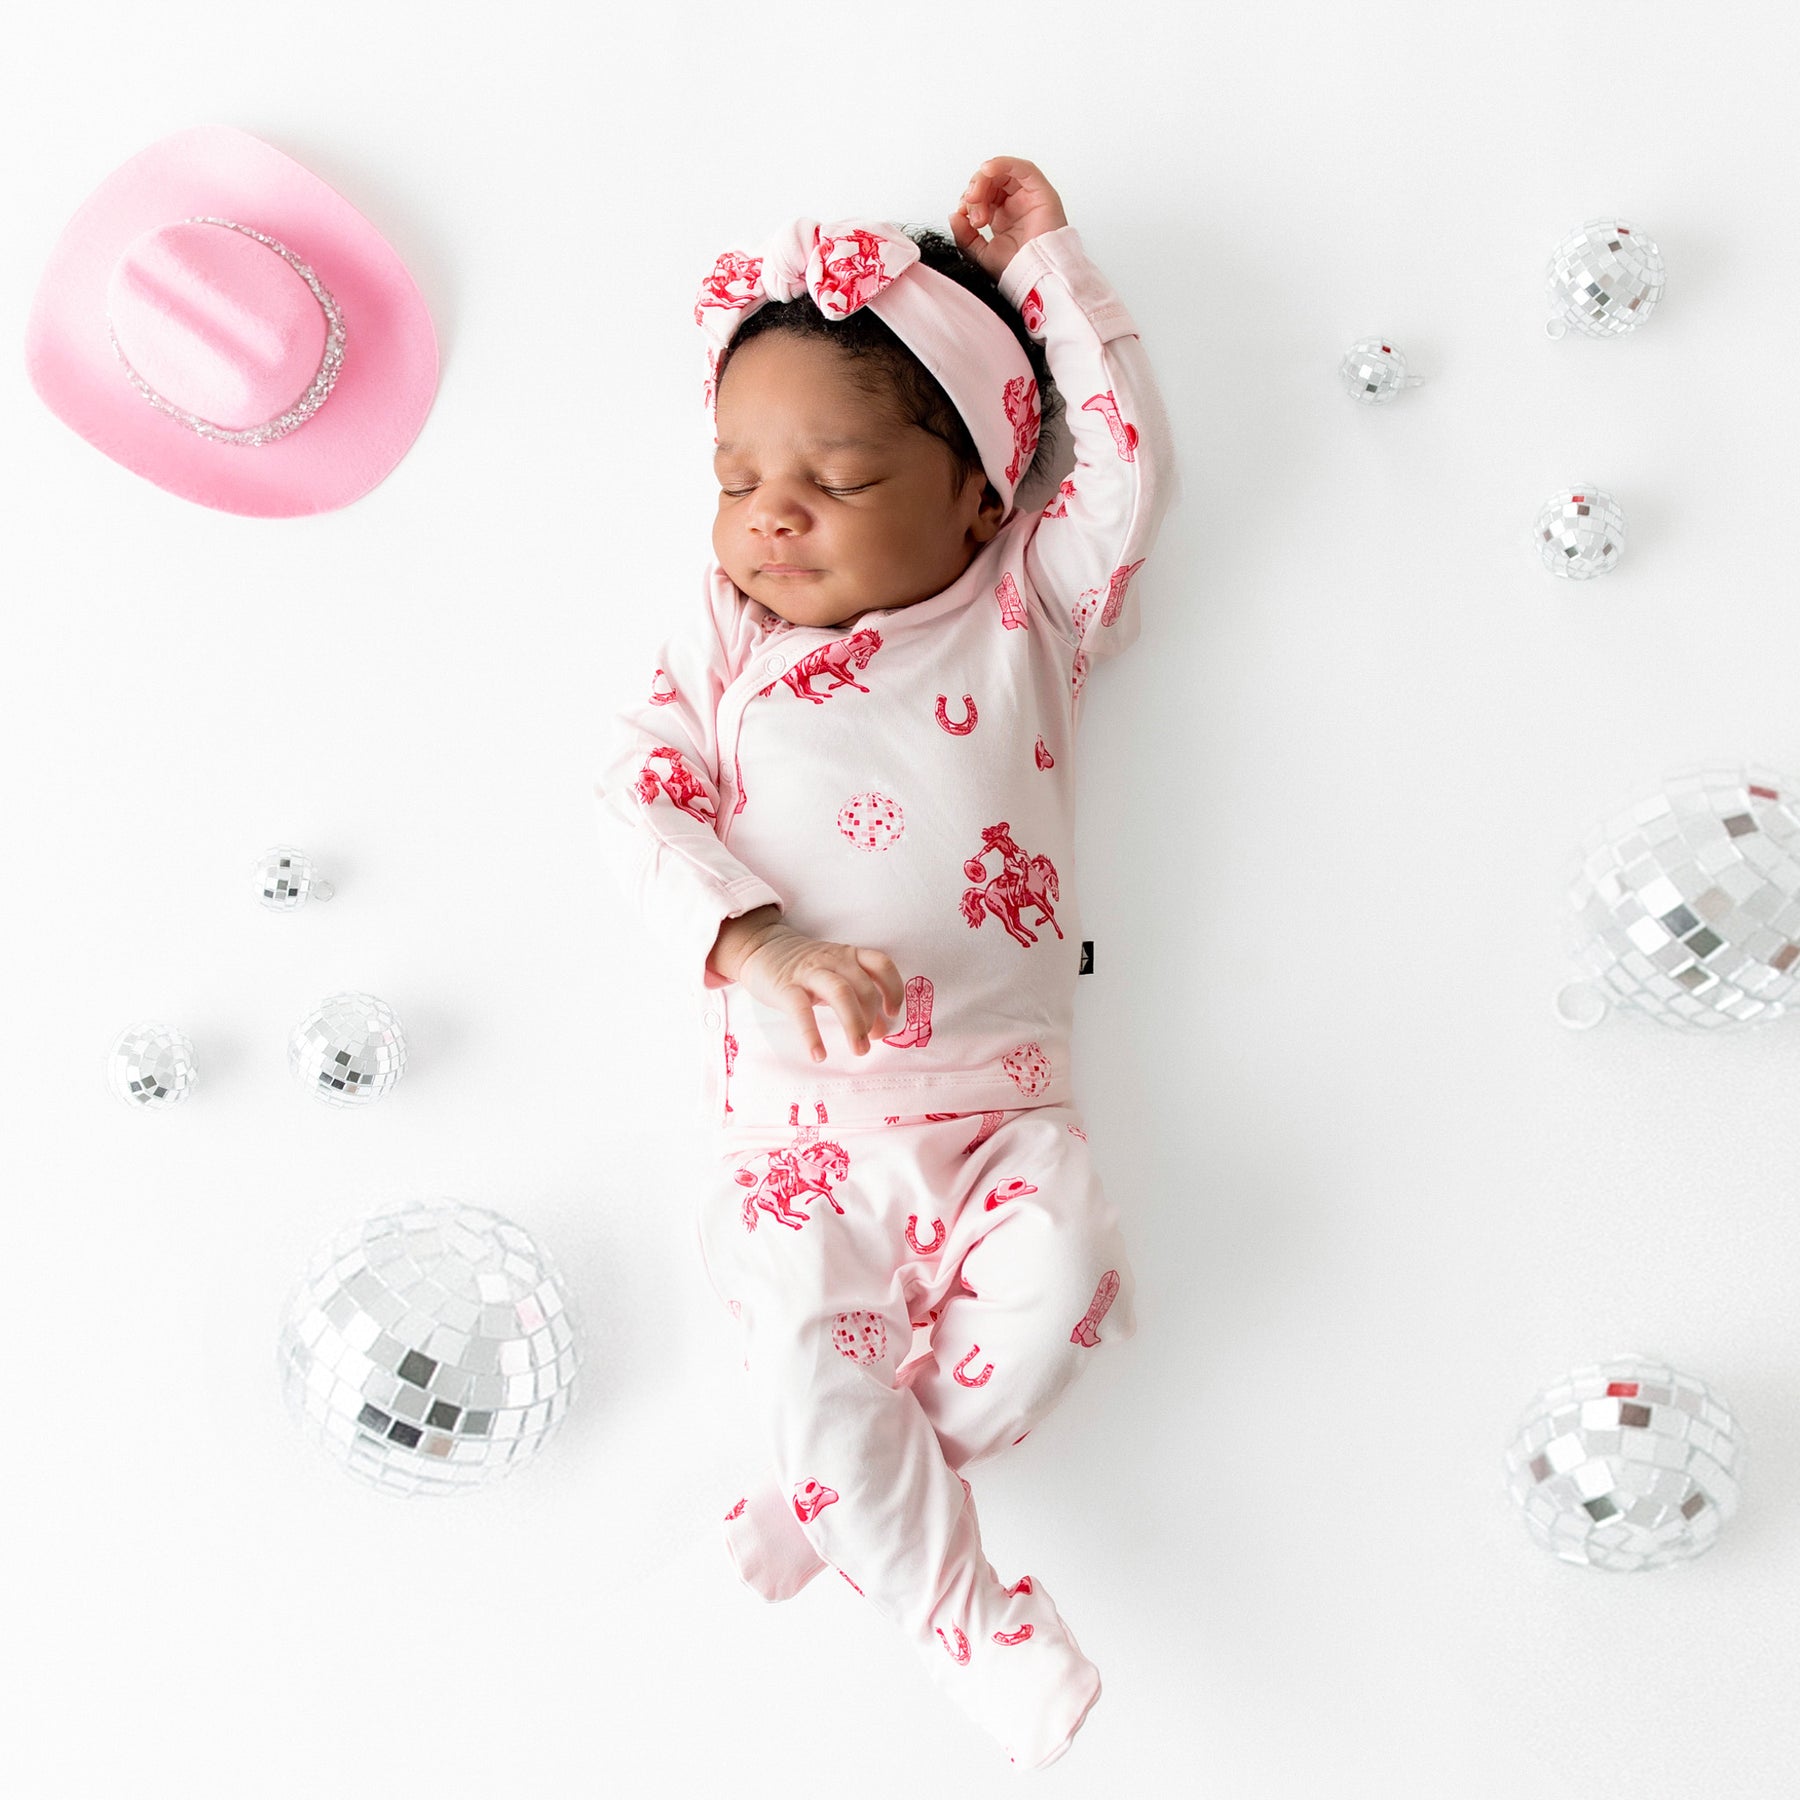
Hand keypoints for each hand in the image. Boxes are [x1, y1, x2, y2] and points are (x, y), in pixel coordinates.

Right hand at [736, 922, 906, 1062]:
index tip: (892, 1013)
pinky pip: (802, 1011)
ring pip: (841, 993)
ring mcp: (809, 972)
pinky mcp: (786, 988)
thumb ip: (860, 1000)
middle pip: (863, 986)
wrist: (762, 948)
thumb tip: (882, 1032)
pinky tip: (819, 1055)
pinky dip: (812, 1035)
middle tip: (868, 1044)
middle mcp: (833, 961)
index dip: (893, 988)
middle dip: (871, 1018)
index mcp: (849, 956)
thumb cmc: (806, 968)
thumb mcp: (836, 977)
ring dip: (854, 1024)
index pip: (881, 965)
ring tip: (859, 1049)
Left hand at [949, 156, 1068, 281]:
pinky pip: (1022, 168)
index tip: (961, 214)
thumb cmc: (1015, 270)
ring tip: (975, 197)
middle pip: (991, 182)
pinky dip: (1003, 164)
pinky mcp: (1041, 192)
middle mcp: (1016, 206)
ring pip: (1003, 173)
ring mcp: (1029, 198)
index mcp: (1003, 218)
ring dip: (983, 180)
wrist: (1034, 279)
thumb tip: (954, 216)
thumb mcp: (979, 254)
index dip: (969, 200)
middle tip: (970, 209)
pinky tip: (987, 170)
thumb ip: (965, 236)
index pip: (983, 196)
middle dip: (975, 191)